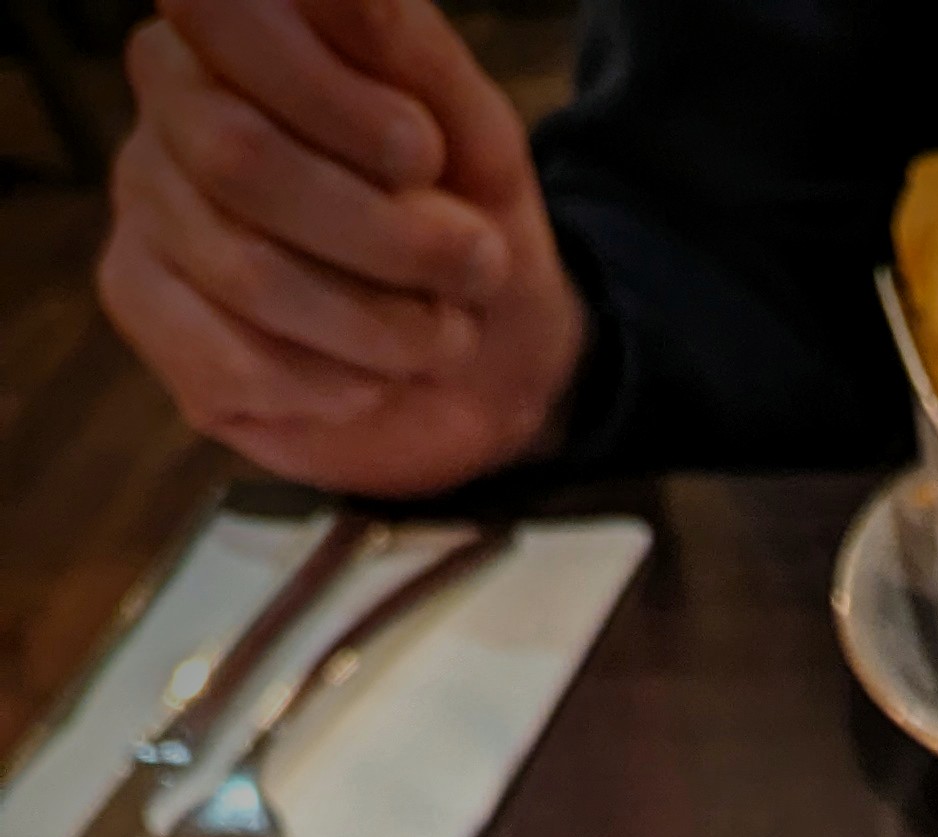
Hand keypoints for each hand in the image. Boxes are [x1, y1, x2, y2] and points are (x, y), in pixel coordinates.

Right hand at [99, 0, 583, 494]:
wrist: (483, 362)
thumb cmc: (466, 219)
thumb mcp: (471, 131)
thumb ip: (399, 46)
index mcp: (237, 24)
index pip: (226, 14)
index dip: (339, 104)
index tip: (425, 156)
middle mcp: (171, 96)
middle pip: (238, 156)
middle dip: (386, 233)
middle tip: (475, 265)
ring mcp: (144, 198)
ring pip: (243, 270)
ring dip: (376, 324)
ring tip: (441, 333)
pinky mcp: (141, 303)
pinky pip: (226, 361)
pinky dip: (330, 386)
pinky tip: (368, 380)